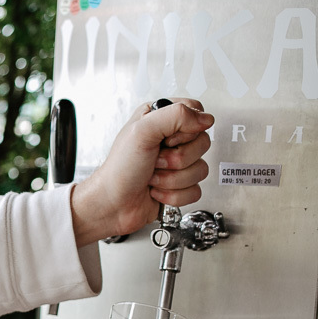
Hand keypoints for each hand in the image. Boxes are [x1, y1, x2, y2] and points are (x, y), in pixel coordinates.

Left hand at [70, 100, 214, 244]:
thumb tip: (205, 118)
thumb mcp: (142, 131)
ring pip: (200, 169)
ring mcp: (175, 164)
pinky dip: (174, 194)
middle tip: (155, 160)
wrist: (112, 205)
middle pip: (202, 143)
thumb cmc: (119, 170)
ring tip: (152, 177)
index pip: (196, 113)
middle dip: (176, 158)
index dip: (186, 130)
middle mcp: (169, 140)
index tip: (167, 139)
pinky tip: (157, 190)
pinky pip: (195, 190)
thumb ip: (175, 116)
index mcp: (160, 119)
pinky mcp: (179, 185)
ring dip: (172, 179)